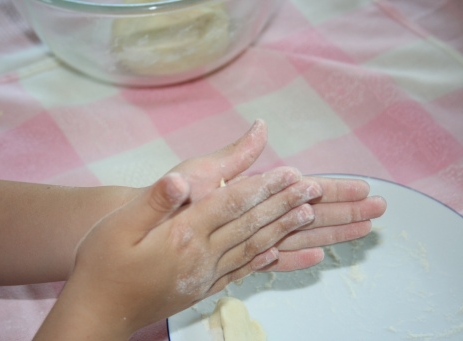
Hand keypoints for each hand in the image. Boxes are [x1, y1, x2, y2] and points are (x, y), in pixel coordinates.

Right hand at [42, 167, 322, 338]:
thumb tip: (180, 180)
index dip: (264, 185)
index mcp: (182, 234)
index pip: (232, 203)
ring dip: (282, 228)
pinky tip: (277, 253)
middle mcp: (201, 256)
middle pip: (250, 223)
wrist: (98, 313)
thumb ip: (154, 202)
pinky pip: (241, 272)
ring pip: (253, 247)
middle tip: (313, 188)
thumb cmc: (101, 267)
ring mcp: (205, 276)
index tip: (290, 172)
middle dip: (283, 203)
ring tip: (307, 214)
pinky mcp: (202, 289)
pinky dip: (263, 260)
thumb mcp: (118, 227)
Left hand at [166, 120, 386, 271]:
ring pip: (298, 235)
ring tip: (363, 233)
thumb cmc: (168, 195)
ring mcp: (249, 236)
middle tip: (379, 212)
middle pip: (310, 212)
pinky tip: (316, 257)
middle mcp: (257, 213)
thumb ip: (237, 156)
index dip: (335, 188)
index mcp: (254, 191)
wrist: (143, 225)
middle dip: (344, 211)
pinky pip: (270, 260)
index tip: (364, 188)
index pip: (303, 188)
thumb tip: (262, 125)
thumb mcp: (205, 170)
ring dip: (331, 234)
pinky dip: (293, 259)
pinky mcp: (235, 256)